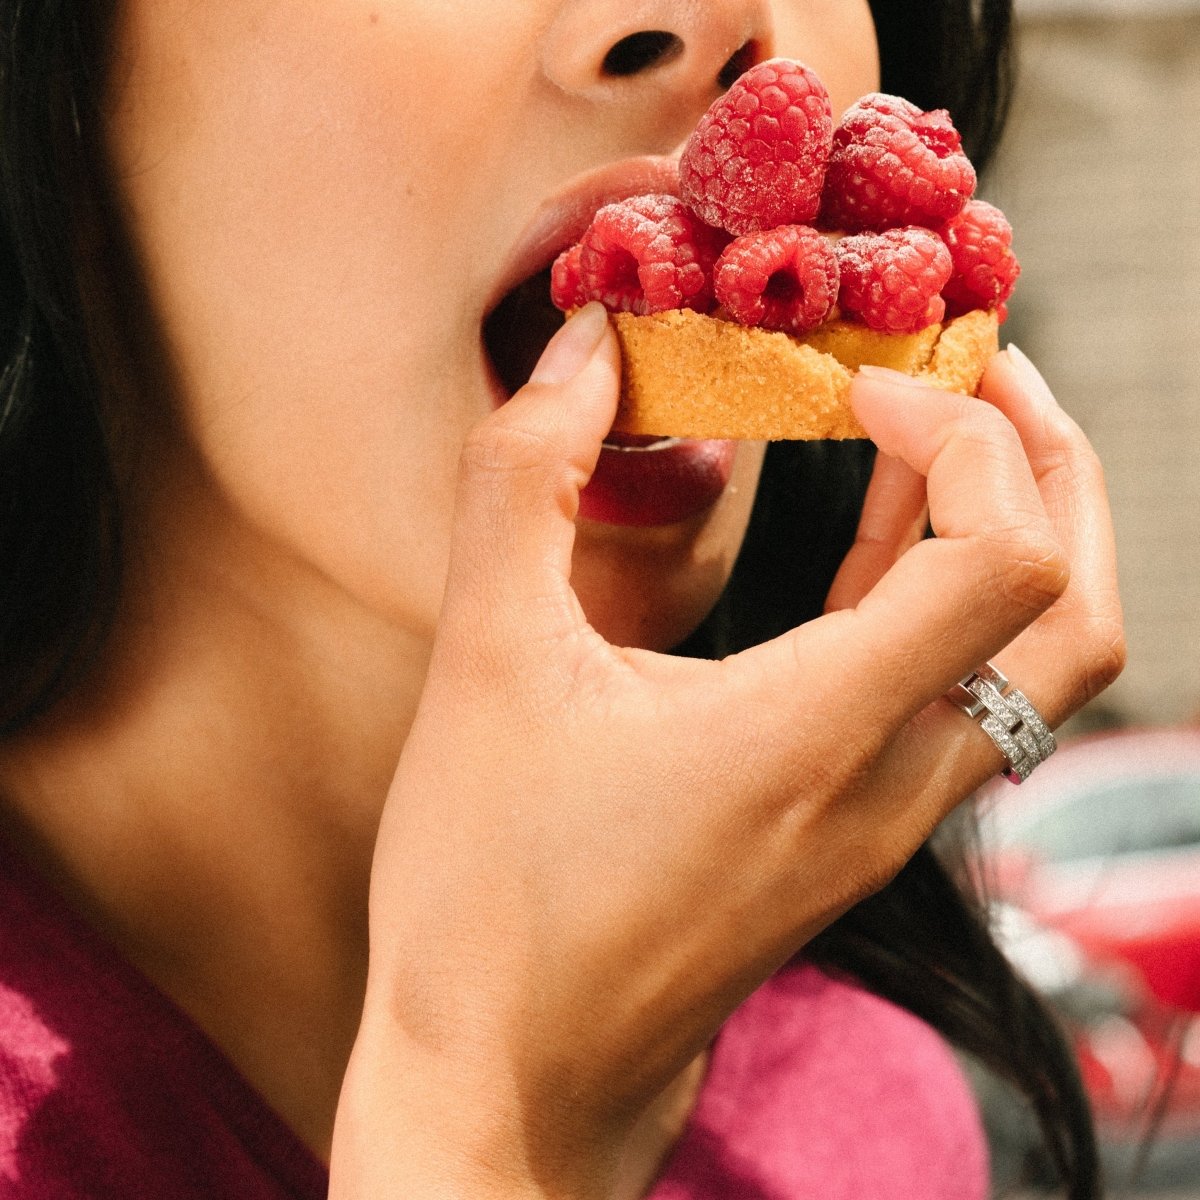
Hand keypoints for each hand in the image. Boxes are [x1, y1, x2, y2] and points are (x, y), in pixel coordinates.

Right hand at [330, 306, 1122, 1197]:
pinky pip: (955, 701)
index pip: (1005, 558)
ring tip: (937, 429)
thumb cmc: (486, 890)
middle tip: (982, 368)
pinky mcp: (851, 843)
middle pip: (1074, 615)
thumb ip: (523, 482)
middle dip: (1053, 467)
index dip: (967, 435)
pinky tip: (878, 543)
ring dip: (1012, 530)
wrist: (506, 1078)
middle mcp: (883, 788)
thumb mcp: (484, 662)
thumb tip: (580, 350)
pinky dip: (948, 601)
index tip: (865, 381)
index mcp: (811, 736)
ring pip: (1033, 667)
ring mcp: (880, 827)